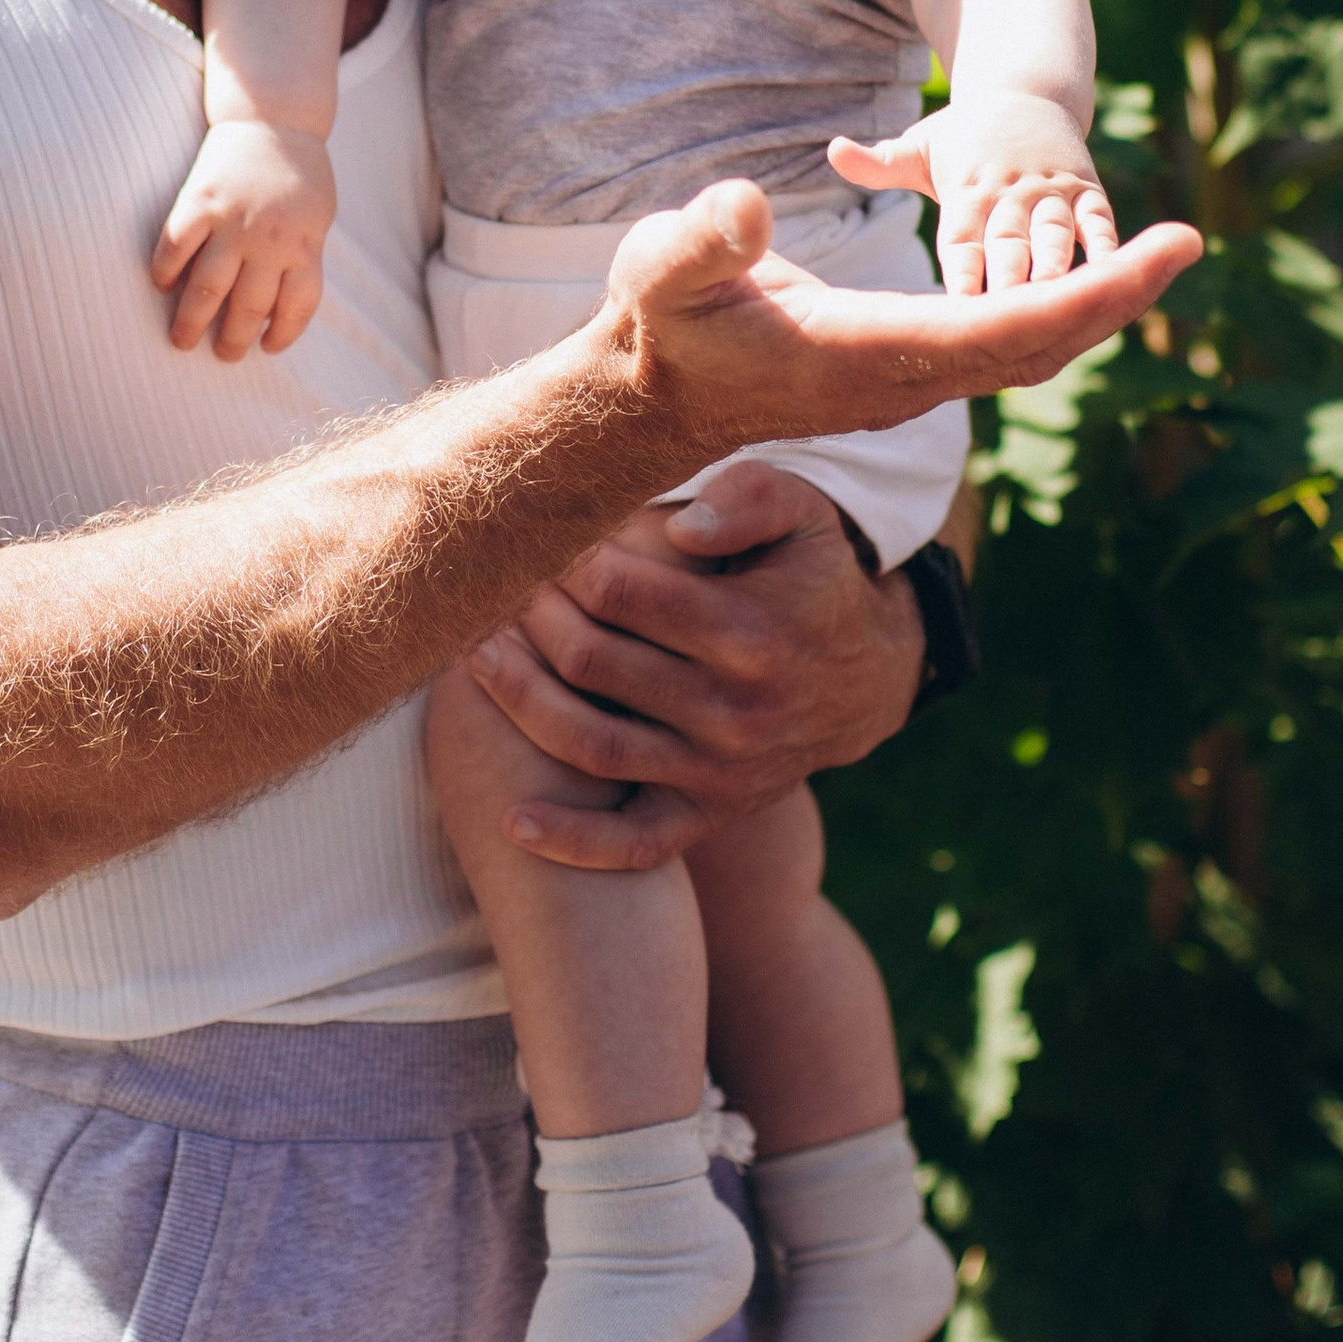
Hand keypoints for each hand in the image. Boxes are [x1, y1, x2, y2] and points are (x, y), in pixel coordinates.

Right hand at [151, 119, 334, 359]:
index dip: (283, 334)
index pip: (297, 307)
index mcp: (304, 246)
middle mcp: (268, 241)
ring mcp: (231, 223)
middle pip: (247, 308)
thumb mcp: (319, 217)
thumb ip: (302, 257)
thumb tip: (282, 306)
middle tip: (222, 356)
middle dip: (233, 341)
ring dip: (191, 322)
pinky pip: (175, 248)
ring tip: (182, 341)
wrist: (275, 118)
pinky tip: (161, 287)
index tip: (267, 348)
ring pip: (206, 289)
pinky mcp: (199, 203)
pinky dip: (165, 272)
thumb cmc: (301, 173)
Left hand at [469, 461, 926, 872]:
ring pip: (591, 744)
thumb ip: (750, 499)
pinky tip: (514, 820)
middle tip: (499, 588)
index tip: (541, 541)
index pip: (617, 590)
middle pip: (590, 661)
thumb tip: (682, 528)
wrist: (865, 683)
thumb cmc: (811, 580)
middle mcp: (733, 709)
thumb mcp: (804, 517)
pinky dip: (572, 841)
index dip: (564, 560)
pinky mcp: (709, 812)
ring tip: (477, 658)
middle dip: (531, 617)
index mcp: (750, 630)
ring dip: (520, 700)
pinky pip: (633, 842)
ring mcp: (719, 770)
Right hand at [590, 176, 1195, 471]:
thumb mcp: (658, 270)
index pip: (1004, 332)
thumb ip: (703, 240)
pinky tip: (1093, 283)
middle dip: (1116, 299)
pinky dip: (1058, 313)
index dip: (1093, 295)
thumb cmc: (655, 328)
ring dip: (1096, 307)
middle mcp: (903, 381)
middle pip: (1038, 348)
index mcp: (866, 356)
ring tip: (1165, 253)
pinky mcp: (905, 370)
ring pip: (1028, 352)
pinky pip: (1003, 349)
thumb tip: (751, 203)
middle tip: (1188, 243)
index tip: (1164, 251)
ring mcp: (909, 382)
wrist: (652, 402)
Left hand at [829, 90, 1119, 290]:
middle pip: (1010, 245)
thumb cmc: (961, 138)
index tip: (954, 308)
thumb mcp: (920, 145)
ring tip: (1060, 310)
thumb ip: (880, 162)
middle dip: (1010, 283)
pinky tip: (1116, 284)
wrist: (1026, 93)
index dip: (960, 272)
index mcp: (966, 190)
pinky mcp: (1088, 192)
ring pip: (1056, 237)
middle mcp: (1010, 193)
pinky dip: (1108, 251)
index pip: (960, 240)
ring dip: (1059, 272)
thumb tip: (832, 149)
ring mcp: (1052, 193)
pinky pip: (1101, 223)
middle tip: (1007, 326)